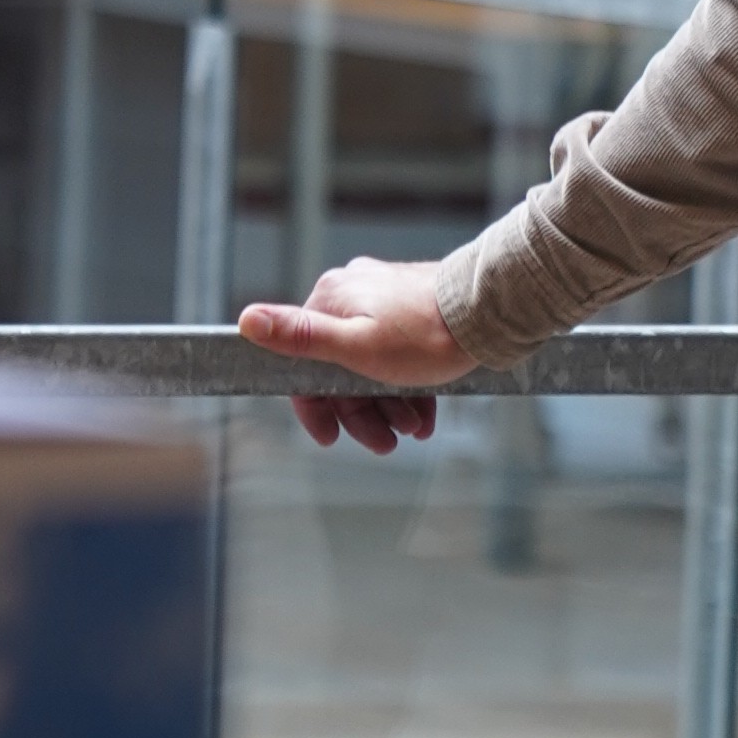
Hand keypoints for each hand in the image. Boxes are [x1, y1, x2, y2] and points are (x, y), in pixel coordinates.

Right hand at [237, 257, 459, 451]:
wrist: (491, 310)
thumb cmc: (426, 334)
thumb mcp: (357, 347)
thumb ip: (301, 338)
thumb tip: (246, 320)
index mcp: (331, 300)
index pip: (303, 366)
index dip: (315, 409)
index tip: (332, 439)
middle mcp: (352, 294)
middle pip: (341, 369)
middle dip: (364, 412)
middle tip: (388, 443)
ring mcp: (384, 301)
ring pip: (374, 366)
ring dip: (390, 406)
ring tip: (414, 430)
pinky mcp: (413, 310)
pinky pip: (400, 357)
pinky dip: (409, 388)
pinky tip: (426, 416)